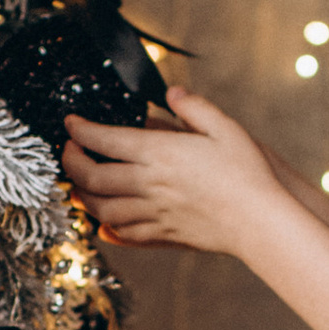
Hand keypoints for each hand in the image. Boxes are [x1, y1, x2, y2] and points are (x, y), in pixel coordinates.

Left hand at [62, 86, 285, 254]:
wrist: (260, 221)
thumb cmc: (248, 174)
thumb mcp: (226, 128)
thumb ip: (195, 108)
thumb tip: (173, 94)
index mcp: (161, 154)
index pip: (106, 139)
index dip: (81, 130)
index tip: (70, 123)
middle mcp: (151, 185)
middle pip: (93, 176)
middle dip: (71, 163)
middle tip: (67, 151)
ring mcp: (154, 213)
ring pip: (102, 208)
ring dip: (83, 195)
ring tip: (78, 184)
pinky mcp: (164, 235)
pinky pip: (124, 232)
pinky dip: (106, 225)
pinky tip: (102, 220)